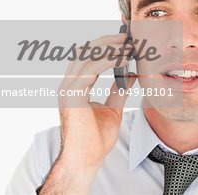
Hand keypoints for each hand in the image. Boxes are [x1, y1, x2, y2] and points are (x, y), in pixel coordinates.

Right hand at [39, 33, 135, 193]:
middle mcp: (68, 85)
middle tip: (128, 38)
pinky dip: (107, 60)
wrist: (87, 159)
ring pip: (86, 56)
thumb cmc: (96, 138)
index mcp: (76, 87)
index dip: (104, 45)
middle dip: (107, 41)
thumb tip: (130, 77)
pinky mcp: (72, 96)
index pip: (86, 57)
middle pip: (85, 51)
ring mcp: (68, 89)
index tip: (125, 40)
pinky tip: (123, 59)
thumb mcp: (113, 109)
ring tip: (129, 47)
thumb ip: (118, 92)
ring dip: (109, 48)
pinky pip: (90, 70)